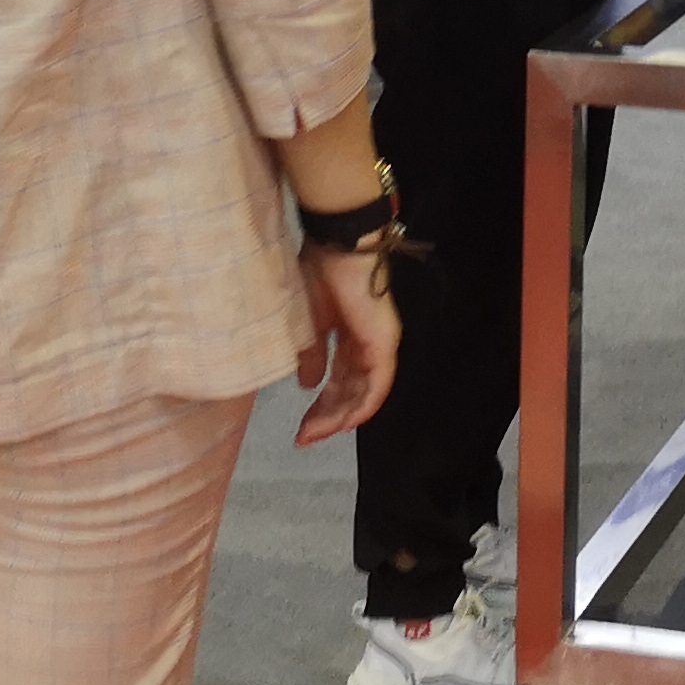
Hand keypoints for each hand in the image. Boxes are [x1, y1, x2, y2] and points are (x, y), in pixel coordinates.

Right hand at [290, 247, 400, 445]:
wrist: (337, 246)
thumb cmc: (320, 271)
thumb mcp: (307, 322)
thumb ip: (311, 355)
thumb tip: (307, 384)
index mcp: (350, 337)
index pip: (338, 380)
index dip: (320, 406)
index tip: (300, 428)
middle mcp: (367, 344)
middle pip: (349, 391)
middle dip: (326, 417)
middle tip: (303, 438)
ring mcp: (378, 345)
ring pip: (362, 393)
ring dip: (339, 417)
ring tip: (314, 435)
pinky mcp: (384, 343)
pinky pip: (377, 385)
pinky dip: (362, 406)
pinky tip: (344, 424)